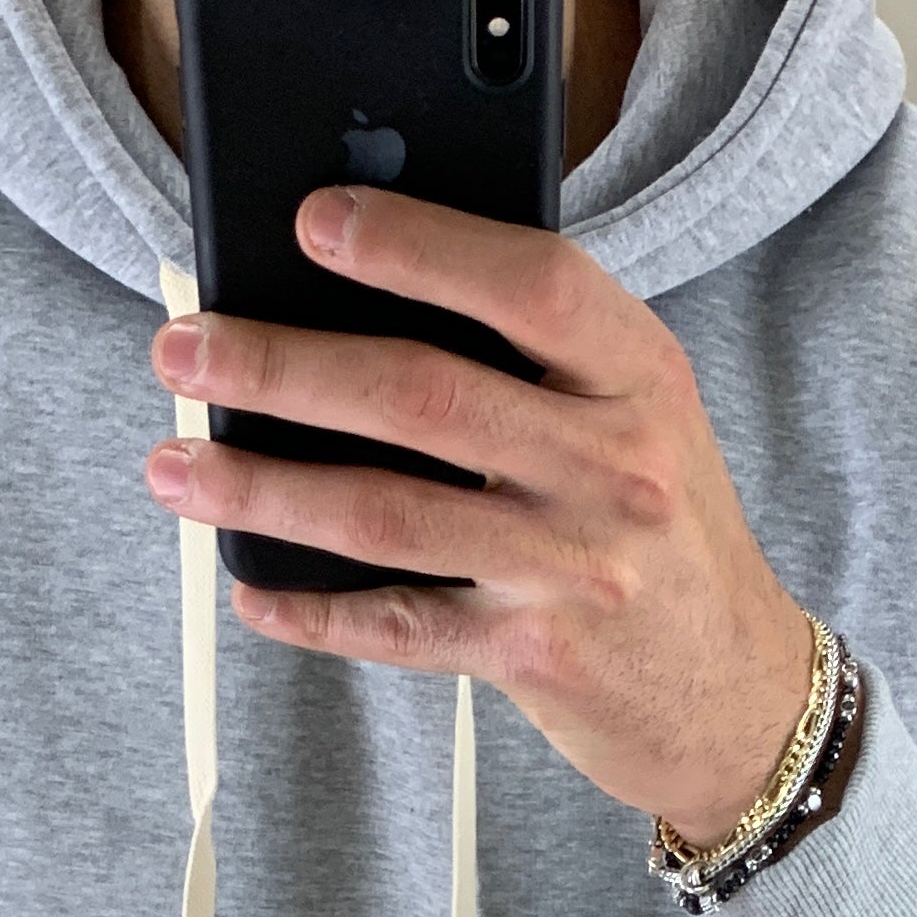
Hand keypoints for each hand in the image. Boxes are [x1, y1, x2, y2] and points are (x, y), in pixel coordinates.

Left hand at [144, 188, 818, 847]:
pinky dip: (314, 612)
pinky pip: (400, 626)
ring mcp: (574, 566)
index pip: (528, 282)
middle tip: (184, 346)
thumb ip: (539, 359)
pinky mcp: (538, 657)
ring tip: (174, 465)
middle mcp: (613, 466)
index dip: (418, 243)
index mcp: (640, 376)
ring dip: (263, 485)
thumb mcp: (641, 419)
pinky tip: (249, 588)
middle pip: (422, 394)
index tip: (313, 220)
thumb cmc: (666, 536)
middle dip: (282, 364)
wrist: (741, 696)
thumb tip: (363, 299)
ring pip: (387, 513)